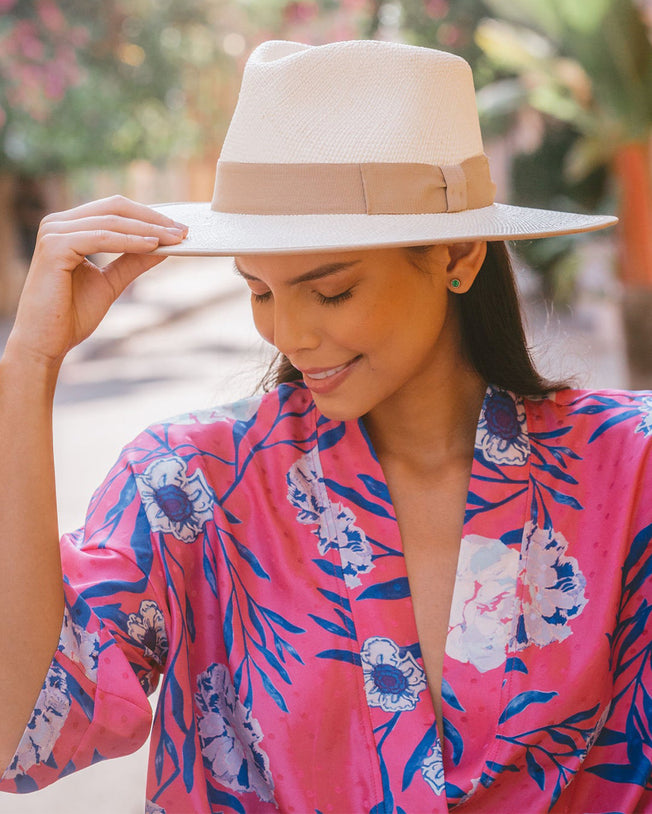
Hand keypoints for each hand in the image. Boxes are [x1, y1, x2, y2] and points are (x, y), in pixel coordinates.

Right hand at [4, 195, 187, 369]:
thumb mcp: (111, 283)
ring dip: (147, 229)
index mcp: (69, 228)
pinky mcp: (54, 247)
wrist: (45, 342)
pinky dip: (130, 241)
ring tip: (175, 239)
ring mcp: (53, 232)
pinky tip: (153, 246)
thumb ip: (133, 261)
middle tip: (183, 231)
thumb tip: (165, 246)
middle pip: (115, 209)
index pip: (114, 210)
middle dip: (153, 219)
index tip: (179, 227)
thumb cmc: (71, 316)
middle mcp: (57, 223)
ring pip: (111, 222)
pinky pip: (101, 238)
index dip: (149, 216)